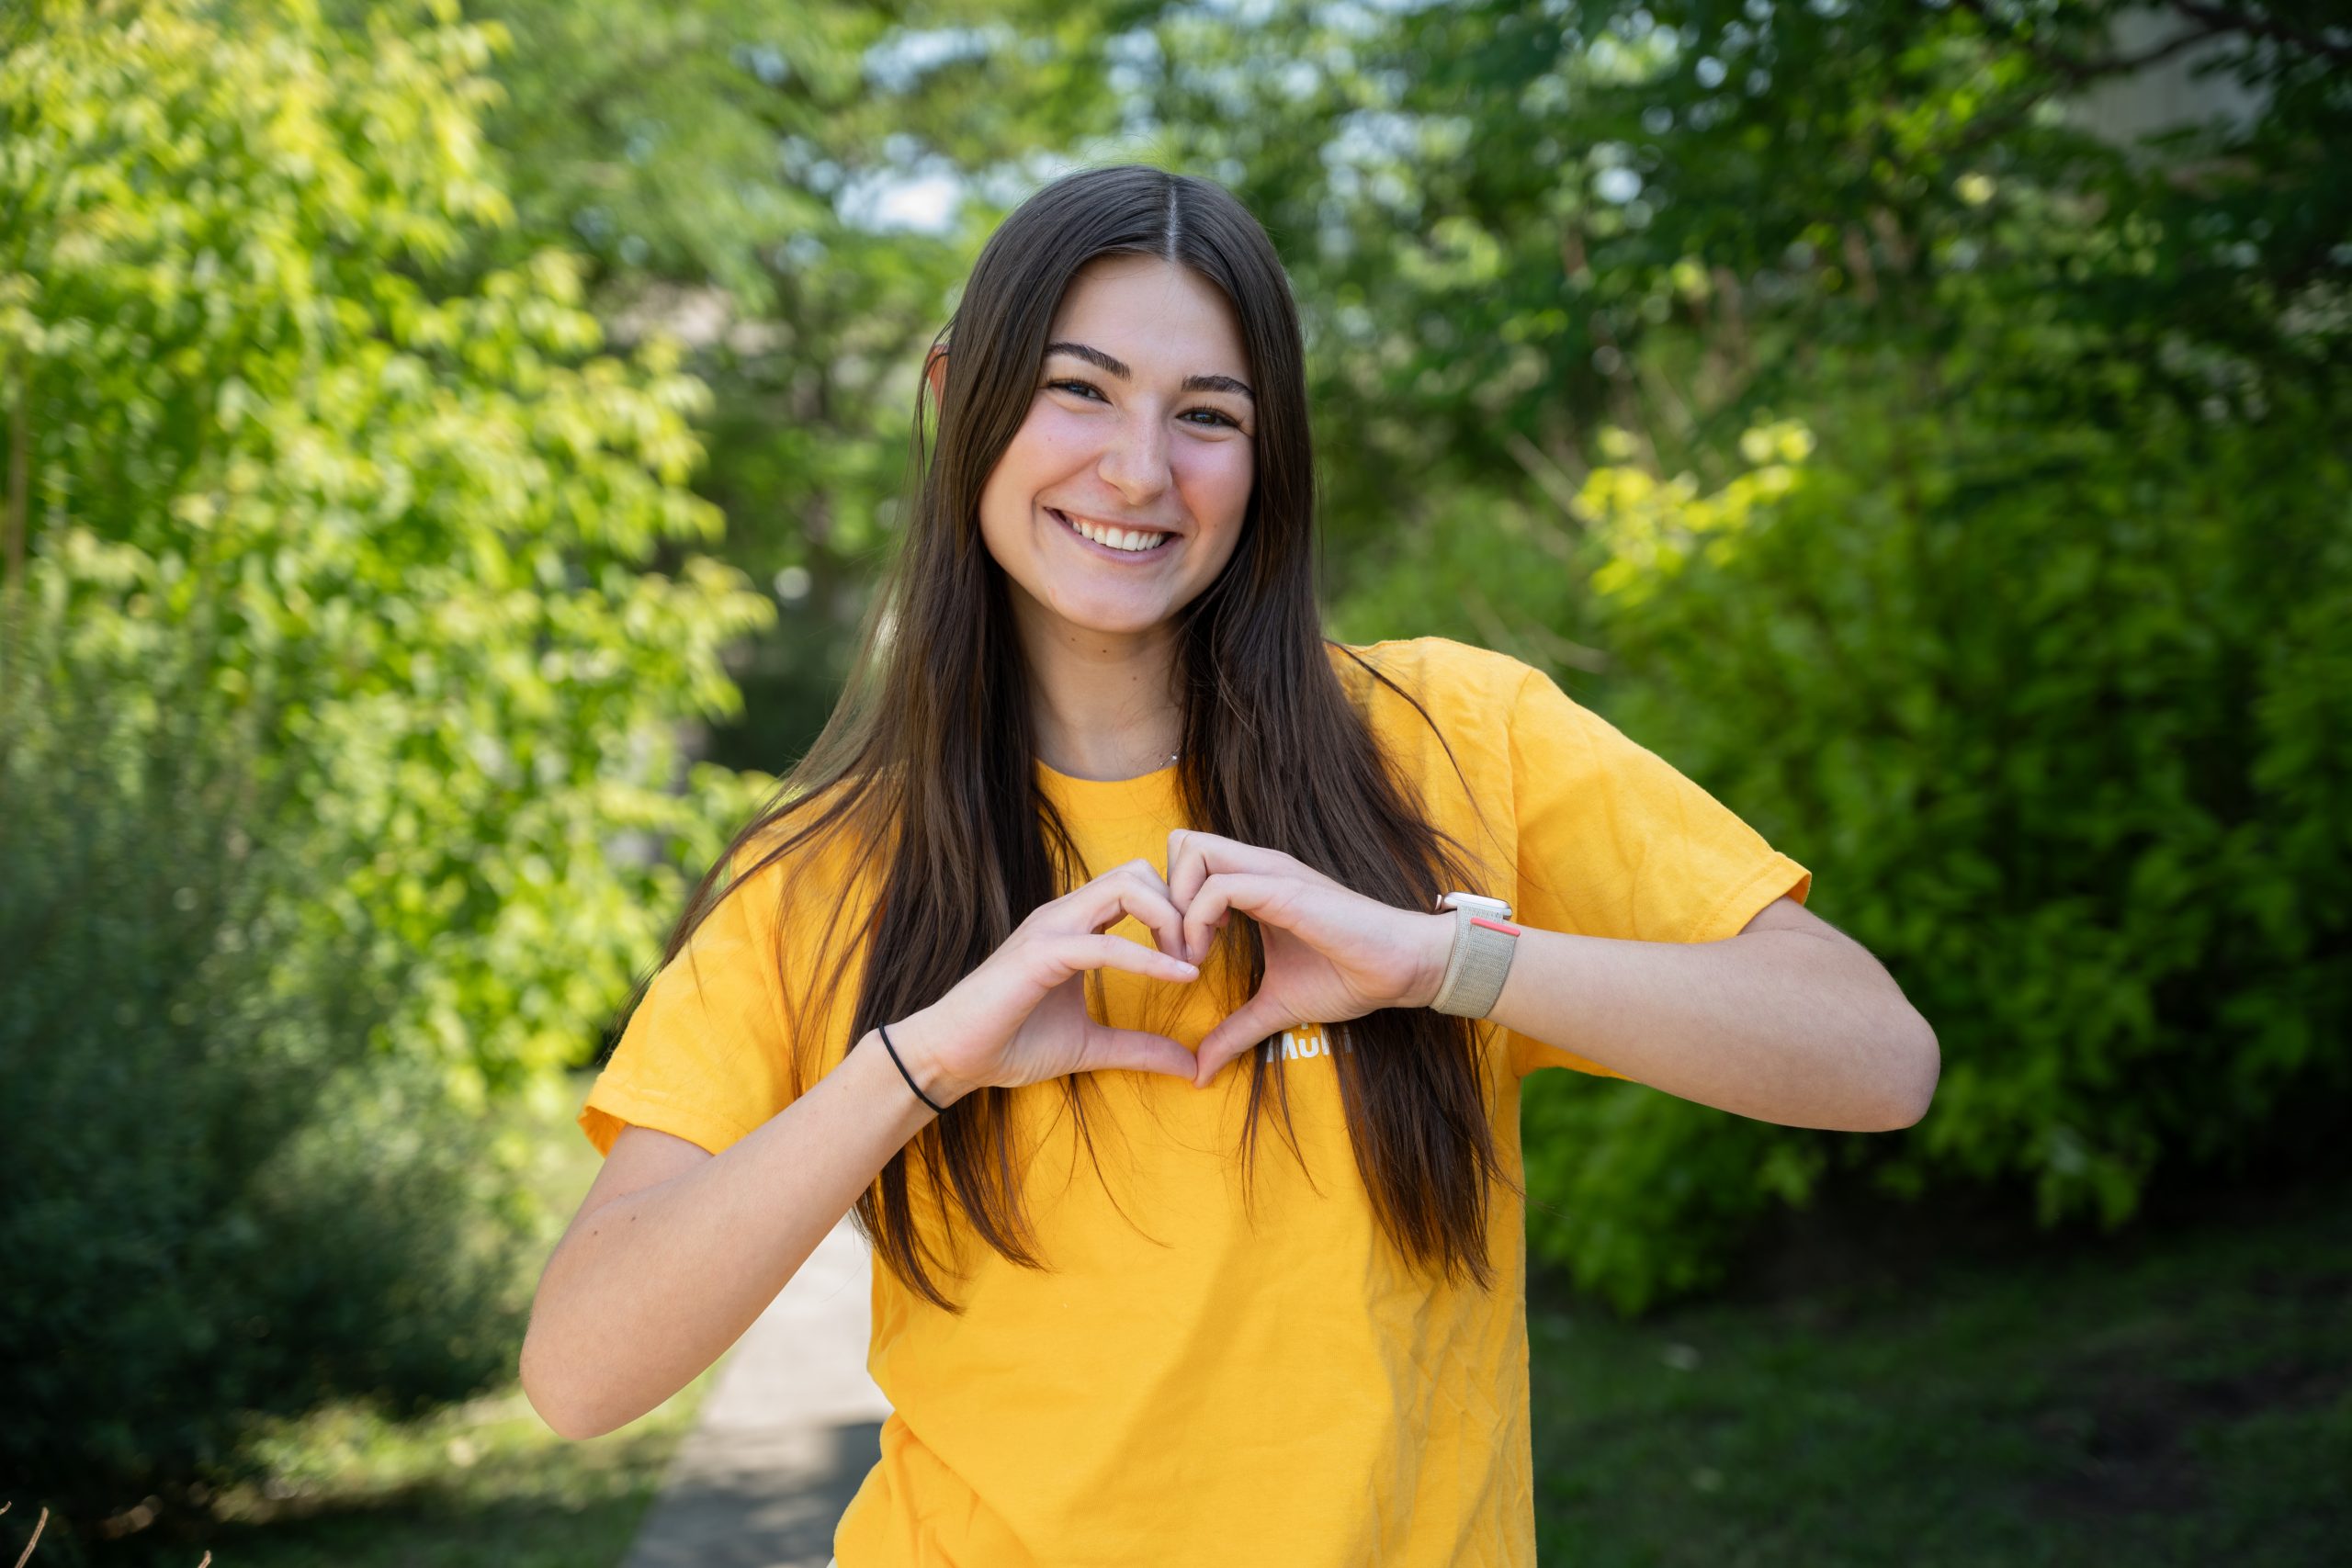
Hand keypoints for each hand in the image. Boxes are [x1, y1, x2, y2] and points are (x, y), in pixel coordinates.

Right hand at [903, 859, 1203, 1102]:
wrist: (951, 1058)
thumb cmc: (1010, 1044)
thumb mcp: (1091, 1047)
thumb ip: (1139, 1049)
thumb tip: (1191, 1064)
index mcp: (1075, 926)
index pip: (1138, 885)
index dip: (1177, 910)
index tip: (1201, 952)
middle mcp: (1064, 915)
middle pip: (1139, 871)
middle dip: (1181, 904)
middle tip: (1200, 952)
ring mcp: (1051, 929)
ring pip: (1127, 886)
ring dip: (1170, 920)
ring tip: (1190, 964)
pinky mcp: (1041, 955)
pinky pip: (1107, 944)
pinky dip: (1150, 959)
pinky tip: (1181, 978)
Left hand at [1165, 829, 1454, 1087]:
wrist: (1401, 969)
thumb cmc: (1346, 977)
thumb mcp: (1276, 1007)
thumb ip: (1235, 1032)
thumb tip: (1200, 1072)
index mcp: (1253, 884)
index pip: (1186, 860)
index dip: (1169, 903)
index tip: (1178, 953)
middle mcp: (1257, 868)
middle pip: (1181, 842)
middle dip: (1162, 895)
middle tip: (1173, 947)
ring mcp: (1269, 873)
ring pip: (1191, 851)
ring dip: (1176, 905)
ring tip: (1189, 954)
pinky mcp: (1283, 890)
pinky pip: (1218, 887)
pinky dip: (1197, 921)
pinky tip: (1208, 958)